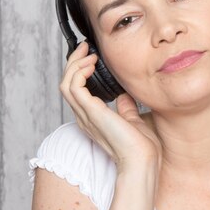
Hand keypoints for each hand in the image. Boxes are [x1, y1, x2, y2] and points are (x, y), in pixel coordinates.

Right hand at [59, 42, 161, 173]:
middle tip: (85, 47)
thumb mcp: (133, 121)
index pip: (77, 91)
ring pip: (66, 84)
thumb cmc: (142, 149)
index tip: (91, 56)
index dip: (80, 72)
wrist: (143, 162)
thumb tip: (124, 95)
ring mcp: (85, 116)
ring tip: (89, 54)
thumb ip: (126, 109)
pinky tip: (92, 64)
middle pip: (67, 84)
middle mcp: (85, 117)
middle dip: (73, 63)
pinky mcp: (91, 112)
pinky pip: (73, 87)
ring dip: (75, 65)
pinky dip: (79, 72)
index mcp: (93, 119)